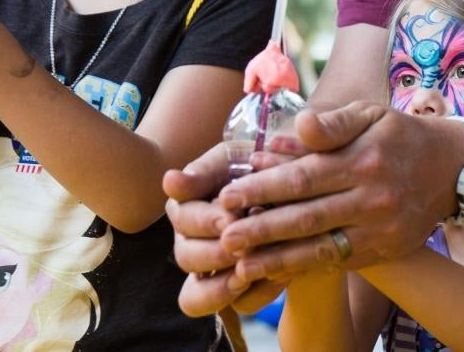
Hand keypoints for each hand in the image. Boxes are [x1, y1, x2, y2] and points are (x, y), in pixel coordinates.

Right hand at [165, 142, 305, 315]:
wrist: (293, 182)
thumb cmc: (256, 163)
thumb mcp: (232, 158)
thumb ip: (204, 171)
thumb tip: (170, 181)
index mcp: (188, 208)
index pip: (183, 220)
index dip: (204, 222)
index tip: (230, 218)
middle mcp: (193, 241)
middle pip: (185, 258)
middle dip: (212, 254)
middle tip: (240, 248)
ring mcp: (215, 270)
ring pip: (196, 295)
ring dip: (220, 287)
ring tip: (247, 274)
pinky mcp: (242, 287)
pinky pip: (240, 305)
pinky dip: (257, 295)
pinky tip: (279, 277)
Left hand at [214, 102, 463, 284]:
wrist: (453, 168)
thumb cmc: (399, 134)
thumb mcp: (369, 114)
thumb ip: (331, 123)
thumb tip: (294, 124)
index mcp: (362, 159)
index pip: (303, 177)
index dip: (263, 188)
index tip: (228, 196)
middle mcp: (372, 197)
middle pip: (307, 218)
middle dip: (261, 229)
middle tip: (223, 237)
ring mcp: (381, 229)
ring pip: (321, 248)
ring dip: (278, 258)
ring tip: (240, 264)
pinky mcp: (386, 250)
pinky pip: (339, 263)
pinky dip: (305, 268)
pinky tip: (276, 271)